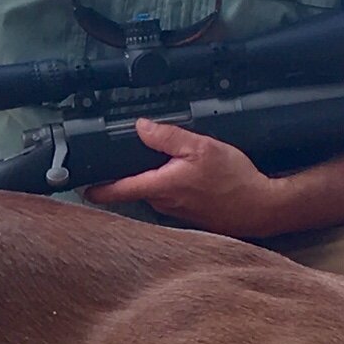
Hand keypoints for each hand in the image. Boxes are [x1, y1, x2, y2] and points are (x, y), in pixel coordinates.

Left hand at [82, 118, 294, 237]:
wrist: (262, 207)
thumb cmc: (234, 180)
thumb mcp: (200, 147)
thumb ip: (167, 136)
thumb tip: (140, 127)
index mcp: (160, 187)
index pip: (118, 191)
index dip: (97, 188)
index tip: (81, 186)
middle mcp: (163, 204)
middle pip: (136, 188)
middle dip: (132, 174)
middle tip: (129, 155)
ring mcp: (176, 213)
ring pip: (155, 193)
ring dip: (156, 179)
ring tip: (168, 161)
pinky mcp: (190, 216)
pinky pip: (172, 198)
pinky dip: (174, 186)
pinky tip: (190, 176)